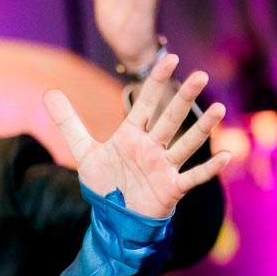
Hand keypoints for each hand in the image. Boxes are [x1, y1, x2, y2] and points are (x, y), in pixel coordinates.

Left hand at [45, 53, 228, 218]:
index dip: (156, 82)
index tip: (170, 58)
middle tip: (200, 76)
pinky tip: (227, 155)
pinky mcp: (171, 188)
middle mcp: (151, 146)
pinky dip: (209, 168)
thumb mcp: (84, 151)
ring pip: (185, 144)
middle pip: (169, 119)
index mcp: (132, 135)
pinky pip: (193, 177)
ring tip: (219, 109)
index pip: (146, 103)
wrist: (114, 217)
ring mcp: (164, 166)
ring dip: (202, 128)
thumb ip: (69, 122)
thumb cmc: (106, 183)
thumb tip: (49, 92)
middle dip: (183, 99)